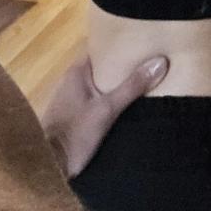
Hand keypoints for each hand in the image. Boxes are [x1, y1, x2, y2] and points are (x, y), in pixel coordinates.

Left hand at [40, 52, 167, 177]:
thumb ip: (132, 86)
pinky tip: (128, 106)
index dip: (122, 44)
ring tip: (145, 82)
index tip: (145, 42)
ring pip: (100, 85)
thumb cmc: (75, 134)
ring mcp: (71, 100)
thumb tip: (161, 61)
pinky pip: (96, 101)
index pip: (103, 48)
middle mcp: (72, 81)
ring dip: (118, 85)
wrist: (48, 168)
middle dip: (124, 67)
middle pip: (103, 67)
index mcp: (77, 71)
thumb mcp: (107, 109)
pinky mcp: (73, 117)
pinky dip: (111, 100)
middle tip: (151, 62)